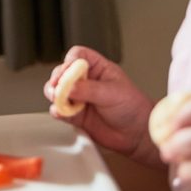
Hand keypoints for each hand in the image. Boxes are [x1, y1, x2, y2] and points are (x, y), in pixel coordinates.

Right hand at [43, 46, 157, 165]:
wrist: (136, 134)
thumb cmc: (132, 107)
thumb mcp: (113, 93)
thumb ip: (90, 90)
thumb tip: (69, 86)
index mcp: (97, 68)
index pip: (78, 56)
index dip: (69, 60)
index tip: (66, 70)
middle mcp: (85, 81)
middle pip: (63, 72)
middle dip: (58, 78)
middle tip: (58, 87)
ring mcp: (79, 98)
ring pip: (57, 90)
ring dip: (54, 94)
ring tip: (58, 99)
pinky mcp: (75, 115)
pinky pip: (59, 110)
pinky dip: (56, 110)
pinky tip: (61, 112)